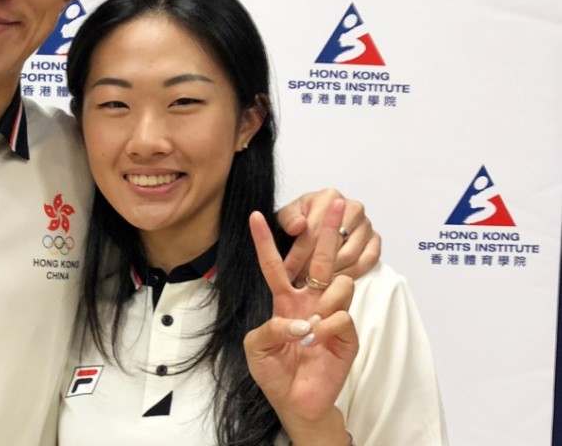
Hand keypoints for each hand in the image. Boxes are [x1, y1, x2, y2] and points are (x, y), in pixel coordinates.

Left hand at [244, 200, 357, 436]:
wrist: (297, 402)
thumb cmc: (274, 373)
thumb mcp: (256, 349)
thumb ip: (269, 329)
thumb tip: (299, 321)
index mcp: (285, 300)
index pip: (275, 264)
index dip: (265, 241)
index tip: (253, 215)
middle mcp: (310, 301)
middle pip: (320, 258)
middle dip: (327, 229)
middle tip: (335, 199)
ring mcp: (331, 315)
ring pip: (338, 284)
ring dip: (323, 302)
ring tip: (311, 329)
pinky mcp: (348, 335)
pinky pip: (341, 317)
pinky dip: (328, 328)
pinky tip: (320, 343)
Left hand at [277, 188, 380, 282]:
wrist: (315, 221)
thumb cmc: (300, 219)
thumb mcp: (286, 216)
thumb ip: (288, 219)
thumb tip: (298, 226)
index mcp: (329, 197)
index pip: (315, 230)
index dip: (300, 254)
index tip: (288, 272)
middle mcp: (353, 207)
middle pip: (334, 243)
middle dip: (314, 266)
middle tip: (300, 281)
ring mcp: (367, 224)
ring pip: (350, 255)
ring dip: (331, 273)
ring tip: (314, 285)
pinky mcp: (375, 240)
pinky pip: (368, 261)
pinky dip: (351, 274)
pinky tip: (334, 282)